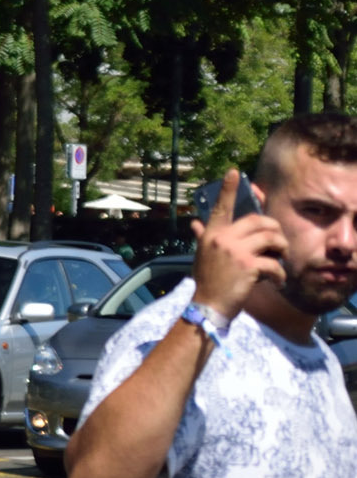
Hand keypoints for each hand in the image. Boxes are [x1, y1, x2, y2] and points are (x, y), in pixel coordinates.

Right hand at [193, 167, 282, 319]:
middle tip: (279, 244)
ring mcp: (235, 251)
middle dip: (275, 231)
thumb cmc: (207, 281)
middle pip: (259, 221)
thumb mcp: (202, 256)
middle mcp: (222, 238)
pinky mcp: (249, 266)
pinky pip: (275, 263)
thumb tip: (195, 223)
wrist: (208, 305)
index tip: (234, 172)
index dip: (229, 189)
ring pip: (271, 238)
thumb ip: (203, 237)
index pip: (221, 207)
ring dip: (281, 249)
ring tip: (279, 260)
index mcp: (211, 234)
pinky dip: (280, 274)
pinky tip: (276, 281)